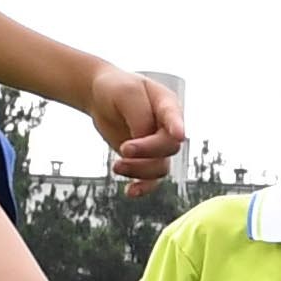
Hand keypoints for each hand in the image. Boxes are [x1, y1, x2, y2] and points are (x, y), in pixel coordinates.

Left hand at [89, 65, 186, 189]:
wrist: (101, 96)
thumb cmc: (116, 88)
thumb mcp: (125, 93)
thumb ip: (139, 116)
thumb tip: (143, 139)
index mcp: (167, 104)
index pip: (174, 117)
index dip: (177, 127)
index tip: (179, 135)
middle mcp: (167, 127)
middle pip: (168, 147)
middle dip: (147, 152)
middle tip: (124, 149)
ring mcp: (157, 145)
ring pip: (160, 167)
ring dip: (139, 171)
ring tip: (116, 166)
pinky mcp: (145, 159)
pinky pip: (151, 179)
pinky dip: (142, 187)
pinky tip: (130, 192)